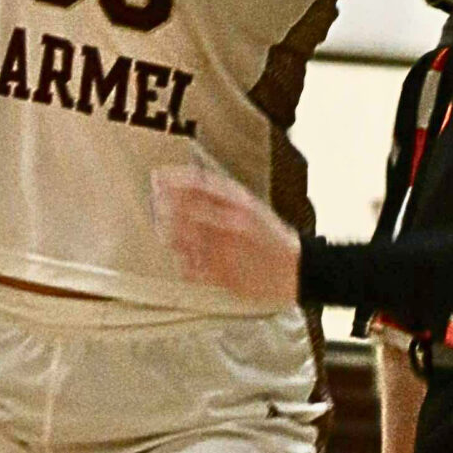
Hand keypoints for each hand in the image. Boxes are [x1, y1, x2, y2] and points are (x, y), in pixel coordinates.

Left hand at [151, 163, 301, 304]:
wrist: (298, 269)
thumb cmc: (273, 237)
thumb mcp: (253, 207)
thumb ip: (225, 197)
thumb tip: (192, 184)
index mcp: (241, 204)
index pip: (199, 185)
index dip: (174, 179)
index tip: (158, 177)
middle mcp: (231, 224)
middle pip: (186, 210)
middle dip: (164, 205)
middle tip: (154, 202)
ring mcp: (226, 250)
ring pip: (184, 240)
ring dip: (168, 232)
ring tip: (162, 229)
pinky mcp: (224, 275)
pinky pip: (193, 267)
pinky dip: (183, 261)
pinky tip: (180, 257)